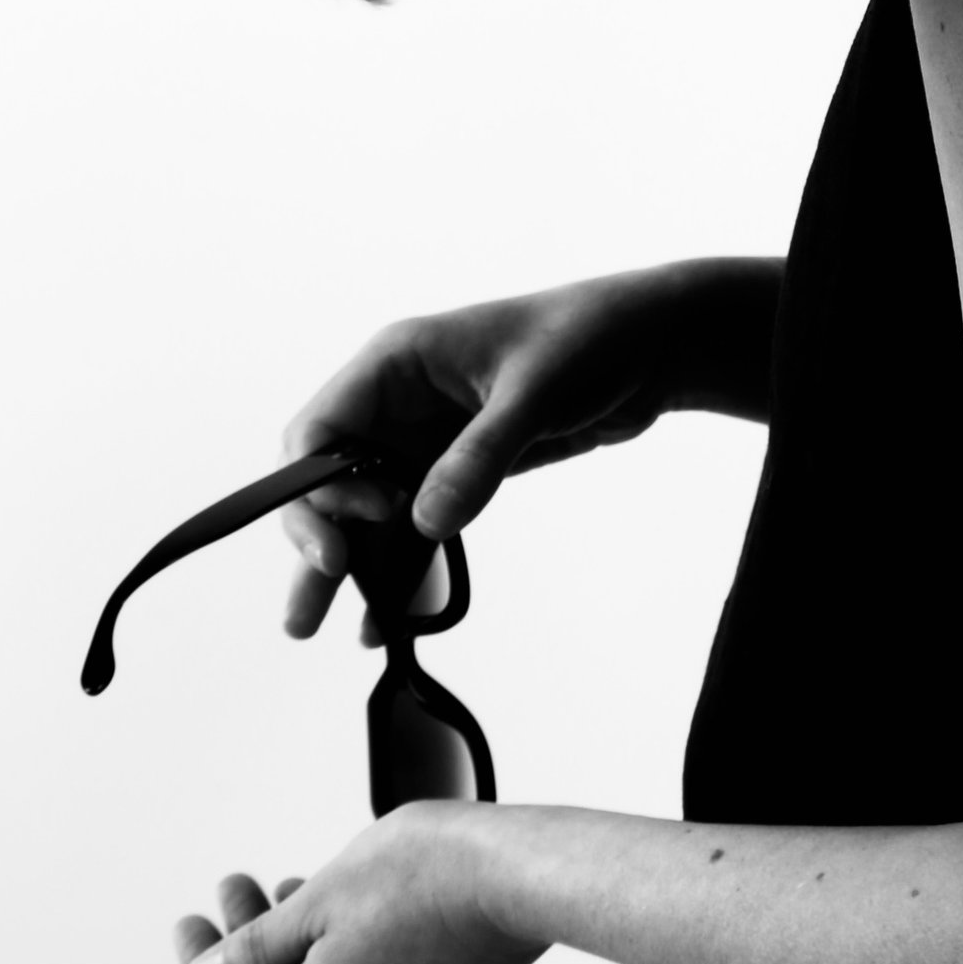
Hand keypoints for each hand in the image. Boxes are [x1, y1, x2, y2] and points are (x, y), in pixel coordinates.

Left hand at [175, 810, 539, 963]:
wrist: (521, 877)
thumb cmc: (422, 878)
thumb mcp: (319, 900)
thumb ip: (258, 946)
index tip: (192, 927)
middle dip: (253, 943)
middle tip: (240, 887)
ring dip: (301, 940)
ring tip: (297, 882)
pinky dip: (350, 945)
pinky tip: (357, 898)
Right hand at [275, 268, 707, 640]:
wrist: (652, 345)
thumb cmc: (590, 335)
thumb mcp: (535, 390)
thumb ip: (481, 454)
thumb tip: (426, 521)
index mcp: (397, 363)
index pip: (319, 431)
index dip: (317, 491)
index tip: (349, 540)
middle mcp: (400, 402)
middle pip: (332, 478)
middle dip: (316, 540)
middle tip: (309, 609)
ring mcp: (427, 439)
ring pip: (368, 509)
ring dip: (349, 565)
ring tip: (313, 628)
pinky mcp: (459, 469)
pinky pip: (416, 523)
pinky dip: (402, 564)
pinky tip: (391, 615)